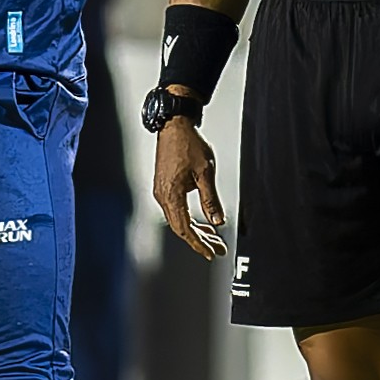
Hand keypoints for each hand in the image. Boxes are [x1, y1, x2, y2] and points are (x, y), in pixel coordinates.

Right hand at [151, 114, 227, 259]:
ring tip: (213, 237)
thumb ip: (211, 200)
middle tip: (216, 248)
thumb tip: (217, 221)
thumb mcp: (205, 173)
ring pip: (178, 219)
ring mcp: (161, 191)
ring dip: (196, 230)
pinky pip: (176, 210)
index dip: (198, 243)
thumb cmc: (188, 145)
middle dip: (199, 240)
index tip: (210, 252)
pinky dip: (189, 218)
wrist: (175, 127)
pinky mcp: (164, 186)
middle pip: (180, 227)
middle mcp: (162, 196)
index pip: (184, 229)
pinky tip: (202, 221)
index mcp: (171, 195)